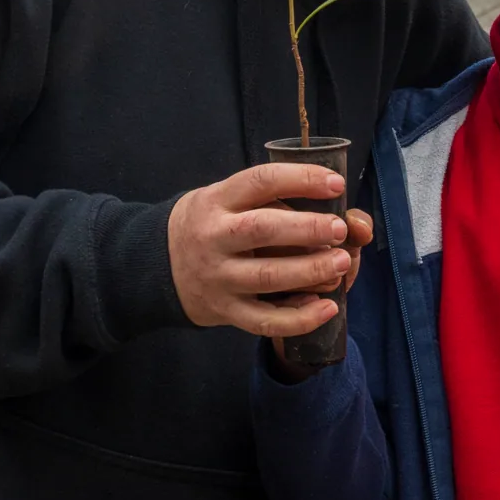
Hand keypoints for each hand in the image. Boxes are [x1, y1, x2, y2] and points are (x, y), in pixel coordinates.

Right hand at [167, 163, 369, 335]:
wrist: (156, 264)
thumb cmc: (209, 224)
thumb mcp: (224, 198)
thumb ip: (267, 198)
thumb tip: (330, 200)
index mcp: (217, 201)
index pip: (260, 182)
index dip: (301, 179)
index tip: (336, 184)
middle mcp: (214, 237)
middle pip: (262, 229)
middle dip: (307, 228)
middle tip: (340, 228)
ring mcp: (219, 277)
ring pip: (267, 277)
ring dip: (310, 270)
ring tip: (342, 263)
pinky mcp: (225, 310)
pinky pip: (264, 320)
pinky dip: (299, 318)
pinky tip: (327, 308)